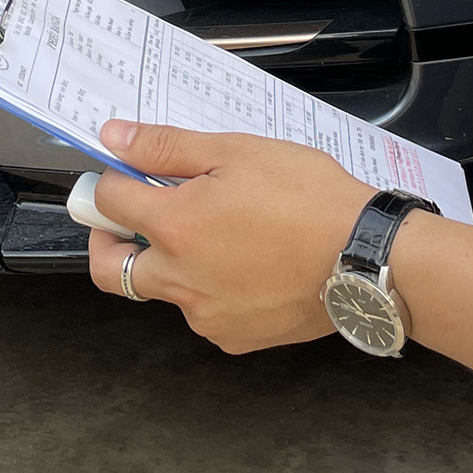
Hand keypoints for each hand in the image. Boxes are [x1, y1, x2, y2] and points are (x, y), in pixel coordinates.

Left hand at [86, 120, 374, 352]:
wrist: (365, 257)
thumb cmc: (308, 198)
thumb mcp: (238, 152)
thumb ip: (167, 147)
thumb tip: (114, 136)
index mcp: (175, 226)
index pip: (108, 202)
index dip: (111, 181)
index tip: (124, 175)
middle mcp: (180, 279)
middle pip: (109, 269)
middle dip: (107, 242)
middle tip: (128, 221)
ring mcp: (206, 315)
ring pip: (163, 291)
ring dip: (170, 265)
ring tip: (218, 236)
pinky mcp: (235, 336)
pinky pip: (204, 313)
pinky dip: (212, 290)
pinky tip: (248, 265)